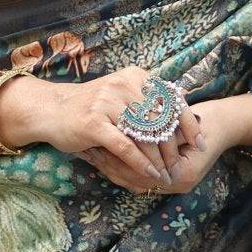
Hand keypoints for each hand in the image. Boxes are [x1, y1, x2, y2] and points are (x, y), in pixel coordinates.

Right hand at [3, 64, 207, 195]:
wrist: (51, 108)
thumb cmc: (91, 105)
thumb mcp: (122, 93)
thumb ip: (149, 97)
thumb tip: (183, 97)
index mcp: (135, 77)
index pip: (171, 99)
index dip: (188, 122)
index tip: (199, 142)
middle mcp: (123, 86)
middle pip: (160, 119)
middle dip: (174, 146)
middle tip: (181, 164)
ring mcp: (108, 103)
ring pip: (145, 134)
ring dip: (159, 159)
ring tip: (167, 174)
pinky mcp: (94, 123)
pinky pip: (126, 146)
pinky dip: (141, 163)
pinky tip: (150, 174)